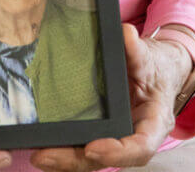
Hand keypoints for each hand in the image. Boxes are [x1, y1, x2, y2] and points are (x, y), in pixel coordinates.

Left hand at [29, 23, 191, 171]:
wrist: (156, 71)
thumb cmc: (154, 67)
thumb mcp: (150, 56)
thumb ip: (139, 50)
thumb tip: (126, 34)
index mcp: (153, 123)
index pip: (140, 147)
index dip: (117, 153)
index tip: (92, 148)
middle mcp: (135, 136)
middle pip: (107, 158)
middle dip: (76, 160)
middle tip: (44, 156)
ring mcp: (118, 137)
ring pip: (92, 158)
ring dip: (65, 160)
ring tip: (38, 155)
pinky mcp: (103, 132)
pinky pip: (84, 146)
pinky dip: (65, 149)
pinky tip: (42, 146)